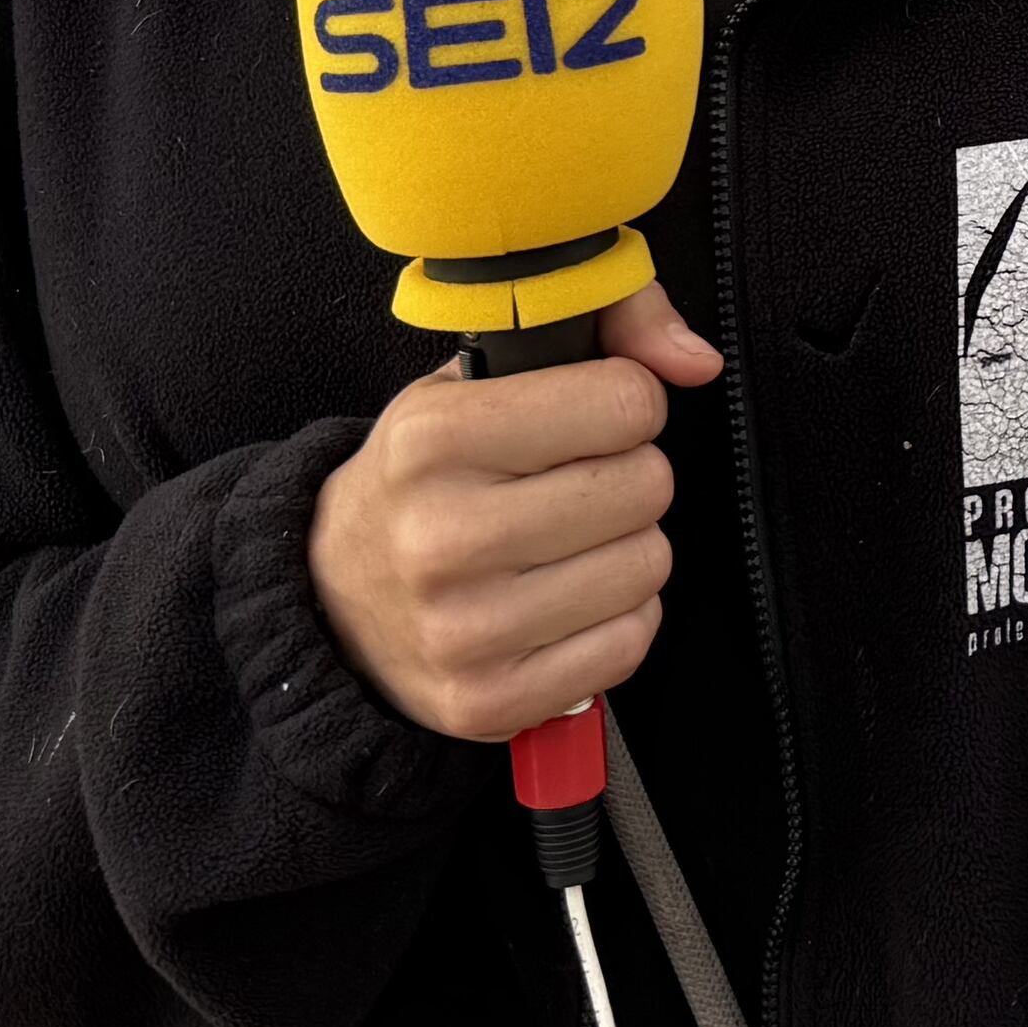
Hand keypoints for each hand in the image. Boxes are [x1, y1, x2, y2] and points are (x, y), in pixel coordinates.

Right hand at [310, 282, 721, 742]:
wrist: (329, 600)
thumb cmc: (425, 478)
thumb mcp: (475, 379)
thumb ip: (604, 327)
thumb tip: (698, 360)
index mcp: (433, 439)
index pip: (626, 402)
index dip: (625, 404)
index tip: (586, 419)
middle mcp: (442, 536)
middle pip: (647, 486)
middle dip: (627, 476)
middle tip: (572, 485)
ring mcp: (465, 629)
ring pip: (649, 565)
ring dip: (626, 549)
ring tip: (563, 545)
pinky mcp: (490, 699)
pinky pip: (630, 642)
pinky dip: (615, 619)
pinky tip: (561, 602)